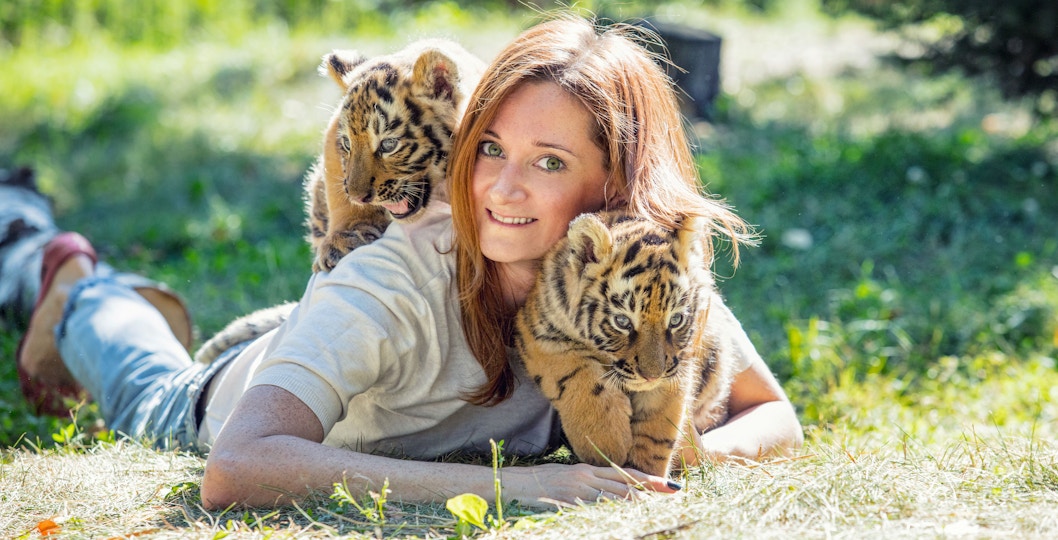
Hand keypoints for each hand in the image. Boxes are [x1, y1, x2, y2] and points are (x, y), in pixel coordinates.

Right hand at [498, 463, 681, 506]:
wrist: (513, 485)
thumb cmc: (539, 483)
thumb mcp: (568, 476)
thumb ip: (590, 481)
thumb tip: (613, 490)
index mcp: (587, 470)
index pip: (625, 475)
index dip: (649, 480)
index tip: (671, 485)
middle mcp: (586, 477)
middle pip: (625, 485)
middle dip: (651, 492)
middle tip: (673, 496)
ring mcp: (577, 490)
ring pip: (615, 497)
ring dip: (636, 504)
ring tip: (656, 509)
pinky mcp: (568, 502)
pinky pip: (596, 508)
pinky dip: (612, 512)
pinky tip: (625, 517)